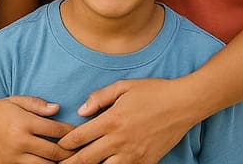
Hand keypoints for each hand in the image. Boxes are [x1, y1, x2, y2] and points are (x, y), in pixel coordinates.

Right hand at [0, 96, 73, 163]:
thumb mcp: (15, 100)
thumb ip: (37, 104)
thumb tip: (57, 108)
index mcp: (25, 122)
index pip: (56, 130)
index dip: (71, 132)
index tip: (80, 133)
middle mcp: (21, 141)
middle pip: (53, 152)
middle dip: (69, 153)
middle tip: (80, 151)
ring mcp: (14, 157)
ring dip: (57, 163)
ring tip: (67, 160)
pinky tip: (49, 163)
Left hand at [59, 79, 193, 163]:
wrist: (184, 104)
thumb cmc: (154, 91)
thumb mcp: (124, 86)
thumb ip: (99, 97)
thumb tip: (80, 111)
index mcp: (112, 120)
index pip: (79, 137)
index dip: (64, 144)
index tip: (58, 147)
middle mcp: (119, 140)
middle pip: (86, 159)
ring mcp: (133, 154)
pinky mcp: (145, 162)